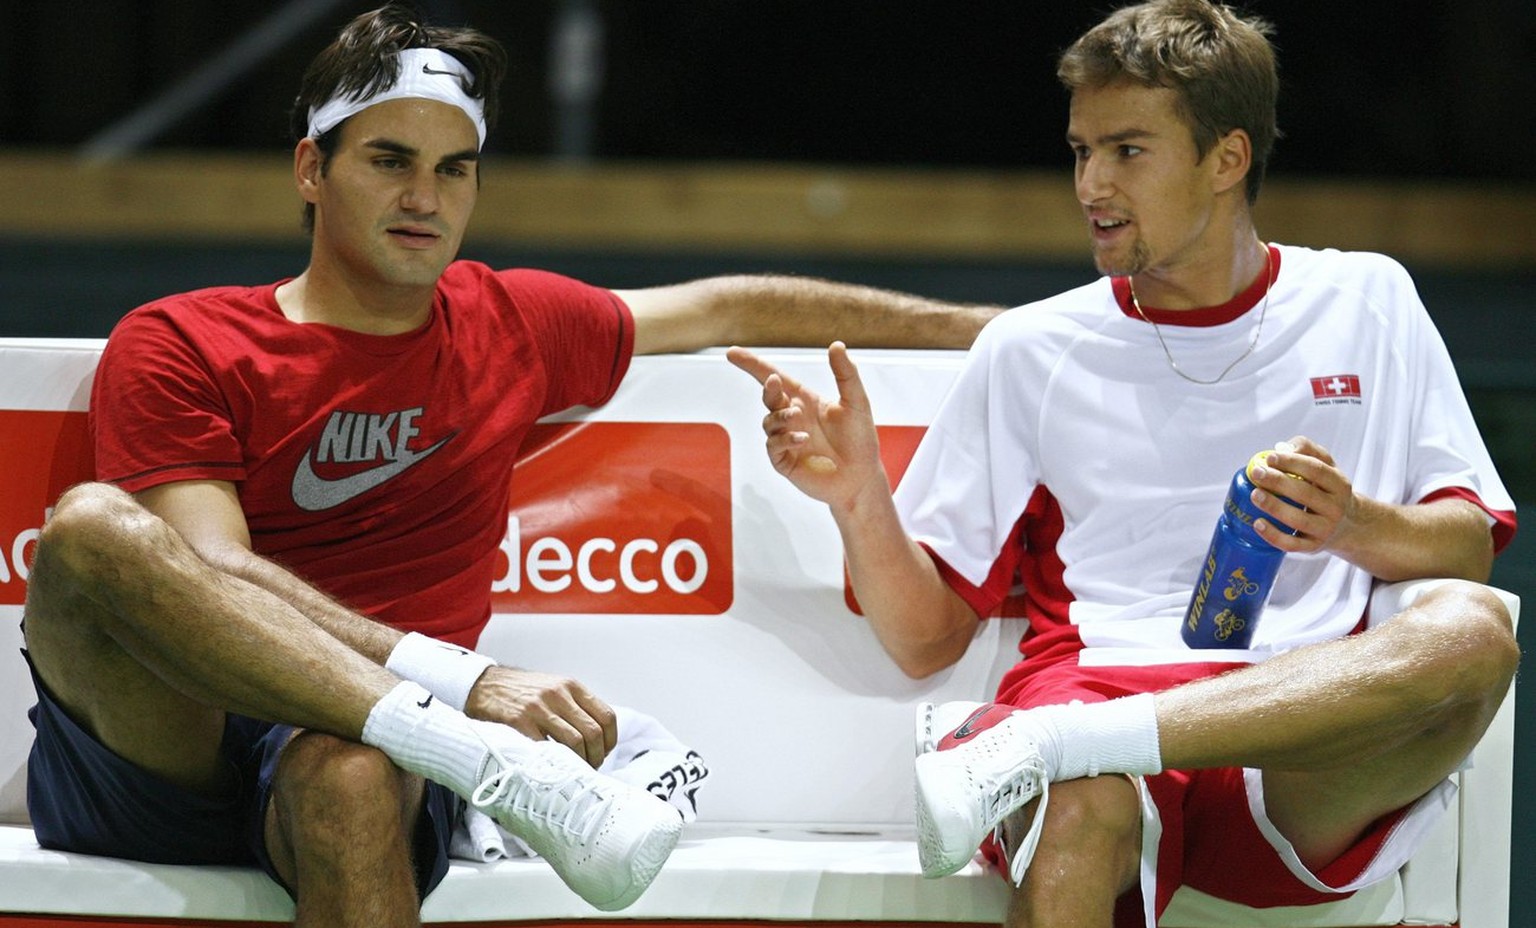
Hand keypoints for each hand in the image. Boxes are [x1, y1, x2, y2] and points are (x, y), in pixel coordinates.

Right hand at [463, 667, 616, 766]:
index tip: (604, 753)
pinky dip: (553, 762)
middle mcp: (559, 694)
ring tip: (574, 772)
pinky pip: (545, 748)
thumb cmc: (523, 691)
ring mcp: (539, 708)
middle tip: (589, 769)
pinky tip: (552, 768)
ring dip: (579, 763)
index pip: (606, 716)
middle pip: (593, 732)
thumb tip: (598, 737)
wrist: (485, 684)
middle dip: (596, 757)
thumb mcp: (554, 687)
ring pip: (574, 742)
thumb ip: (576, 705)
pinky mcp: (519, 721)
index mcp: (572, 686)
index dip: (610, 741)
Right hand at [726, 342, 887, 511]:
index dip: (752, 364)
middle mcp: (792, 417)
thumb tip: (836, 345)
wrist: (861, 477)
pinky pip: (774, 446)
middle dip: (768, 389)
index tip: (732, 352)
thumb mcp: (856, 402)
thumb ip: (846, 374)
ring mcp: (786, 439)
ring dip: (780, 417)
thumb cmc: (860, 439)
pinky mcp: (784, 461)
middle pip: (768, 397)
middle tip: (775, 383)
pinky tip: (803, 439)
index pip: (774, 378)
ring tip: (798, 417)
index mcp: (804, 400)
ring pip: (769, 422)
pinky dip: (785, 439)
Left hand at [1246, 436, 1358, 554]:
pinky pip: (1291, 544)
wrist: (1348, 525)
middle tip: (1256, 472)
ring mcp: (1325, 529)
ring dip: (1275, 507)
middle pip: (1305, 494)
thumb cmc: (1327, 490)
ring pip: (1298, 519)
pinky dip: (1273, 535)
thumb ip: (1307, 449)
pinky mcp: (1312, 547)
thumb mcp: (1327, 466)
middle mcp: (1335, 508)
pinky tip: (1258, 523)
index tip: (1269, 457)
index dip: (1292, 462)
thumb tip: (1282, 448)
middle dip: (1278, 482)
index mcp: (1339, 485)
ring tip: (1255, 495)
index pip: (1316, 470)